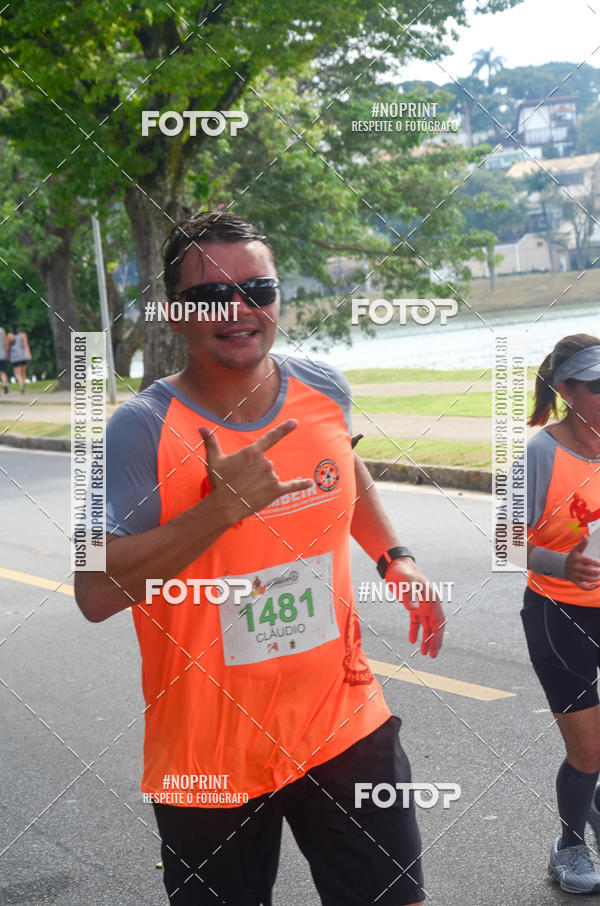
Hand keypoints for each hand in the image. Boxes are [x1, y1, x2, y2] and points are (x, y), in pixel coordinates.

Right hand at [199, 419, 313, 524]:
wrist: (224, 506)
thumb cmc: (219, 483)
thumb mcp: (213, 460)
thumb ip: (211, 442)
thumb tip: (201, 427)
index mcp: (252, 452)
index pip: (271, 437)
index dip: (284, 429)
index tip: (295, 422)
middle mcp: (265, 462)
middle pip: (265, 463)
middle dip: (255, 472)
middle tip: (241, 482)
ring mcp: (272, 476)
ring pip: (271, 475)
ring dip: (262, 482)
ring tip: (247, 490)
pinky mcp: (276, 490)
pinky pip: (292, 486)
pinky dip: (301, 485)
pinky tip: (310, 483)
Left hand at [385, 558, 444, 657]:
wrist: (396, 565)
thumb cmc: (402, 572)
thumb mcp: (405, 583)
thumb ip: (409, 596)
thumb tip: (414, 610)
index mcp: (433, 599)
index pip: (439, 621)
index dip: (438, 636)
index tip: (436, 648)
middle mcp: (430, 603)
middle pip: (435, 626)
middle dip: (434, 641)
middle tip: (432, 656)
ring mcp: (422, 605)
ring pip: (427, 625)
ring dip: (426, 639)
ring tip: (424, 653)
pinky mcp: (413, 605)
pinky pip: (416, 621)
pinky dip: (415, 630)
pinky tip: (412, 640)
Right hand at [565, 536, 599, 589]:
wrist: (560, 566)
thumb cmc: (572, 557)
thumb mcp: (576, 549)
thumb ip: (583, 543)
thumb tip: (585, 536)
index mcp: (579, 559)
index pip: (592, 562)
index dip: (598, 564)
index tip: (599, 565)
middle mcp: (577, 567)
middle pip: (592, 572)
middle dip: (599, 572)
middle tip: (599, 571)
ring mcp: (576, 575)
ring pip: (589, 579)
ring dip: (596, 579)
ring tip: (598, 576)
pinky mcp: (575, 581)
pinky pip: (584, 587)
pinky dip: (591, 588)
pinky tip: (597, 585)